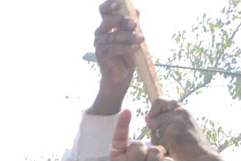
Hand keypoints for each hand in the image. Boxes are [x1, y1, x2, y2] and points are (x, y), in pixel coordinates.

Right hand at [89, 0, 142, 114]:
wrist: (122, 74)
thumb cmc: (128, 52)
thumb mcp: (133, 34)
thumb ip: (133, 22)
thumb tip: (135, 10)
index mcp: (108, 23)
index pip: (104, 9)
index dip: (109, 4)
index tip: (119, 4)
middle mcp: (101, 31)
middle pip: (108, 20)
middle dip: (122, 21)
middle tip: (135, 24)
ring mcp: (99, 43)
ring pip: (113, 36)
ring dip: (129, 37)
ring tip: (141, 39)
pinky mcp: (100, 54)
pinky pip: (113, 48)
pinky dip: (126, 48)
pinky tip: (135, 48)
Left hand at [145, 98, 225, 160]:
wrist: (202, 156)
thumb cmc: (188, 144)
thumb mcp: (178, 126)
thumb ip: (163, 119)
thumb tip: (146, 117)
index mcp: (181, 108)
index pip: (158, 102)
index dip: (153, 112)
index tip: (156, 121)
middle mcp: (180, 111)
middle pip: (151, 120)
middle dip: (155, 131)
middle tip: (170, 138)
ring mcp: (176, 121)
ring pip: (153, 131)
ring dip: (158, 141)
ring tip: (173, 144)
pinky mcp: (172, 133)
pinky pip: (156, 141)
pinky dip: (162, 148)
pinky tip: (174, 149)